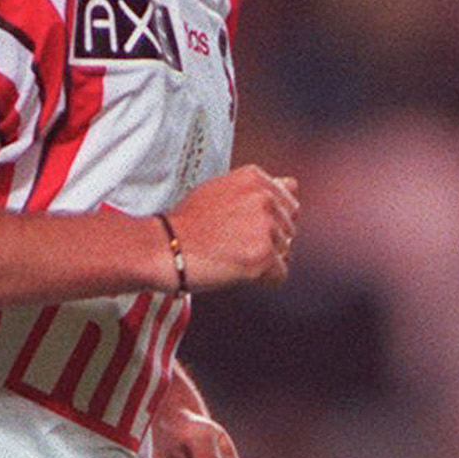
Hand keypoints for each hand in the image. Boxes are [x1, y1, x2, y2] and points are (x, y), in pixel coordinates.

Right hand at [167, 165, 297, 290]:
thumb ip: (259, 188)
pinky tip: (237, 269)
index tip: (239, 227)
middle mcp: (264, 197)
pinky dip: (262, 279)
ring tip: (230, 254)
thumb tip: (293, 184)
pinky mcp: (264, 255)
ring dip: (263, 260)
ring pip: (285, 253)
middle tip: (232, 243)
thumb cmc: (188, 223)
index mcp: (255, 177)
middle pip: (290, 230)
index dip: (266, 222)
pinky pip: (280, 275)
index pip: (288, 204)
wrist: (165, 247)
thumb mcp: (222, 189)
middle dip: (268, 241)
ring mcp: (265, 226)